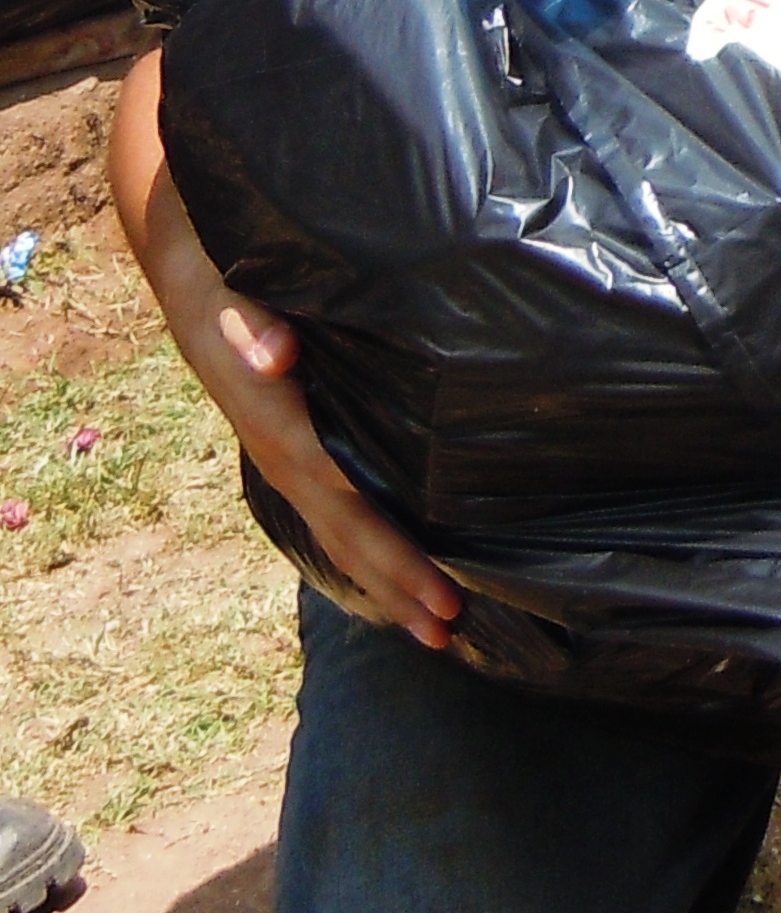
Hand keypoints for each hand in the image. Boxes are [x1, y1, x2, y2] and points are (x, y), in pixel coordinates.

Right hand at [200, 286, 462, 646]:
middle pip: (350, 538)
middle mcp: (286, 458)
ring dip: (388, 580)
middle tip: (452, 630)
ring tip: (439, 624)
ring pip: (344, 533)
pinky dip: (370, 547)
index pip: (352, 508)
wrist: (195, 282)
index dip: (397, 556)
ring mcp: (289, 461)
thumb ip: (255, 327)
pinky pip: (337, 509)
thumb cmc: (234, 287)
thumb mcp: (241, 297)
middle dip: (401, 587)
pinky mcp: (297, 450)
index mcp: (283, 432)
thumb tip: (275, 355)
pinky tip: (401, 570)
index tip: (443, 595)